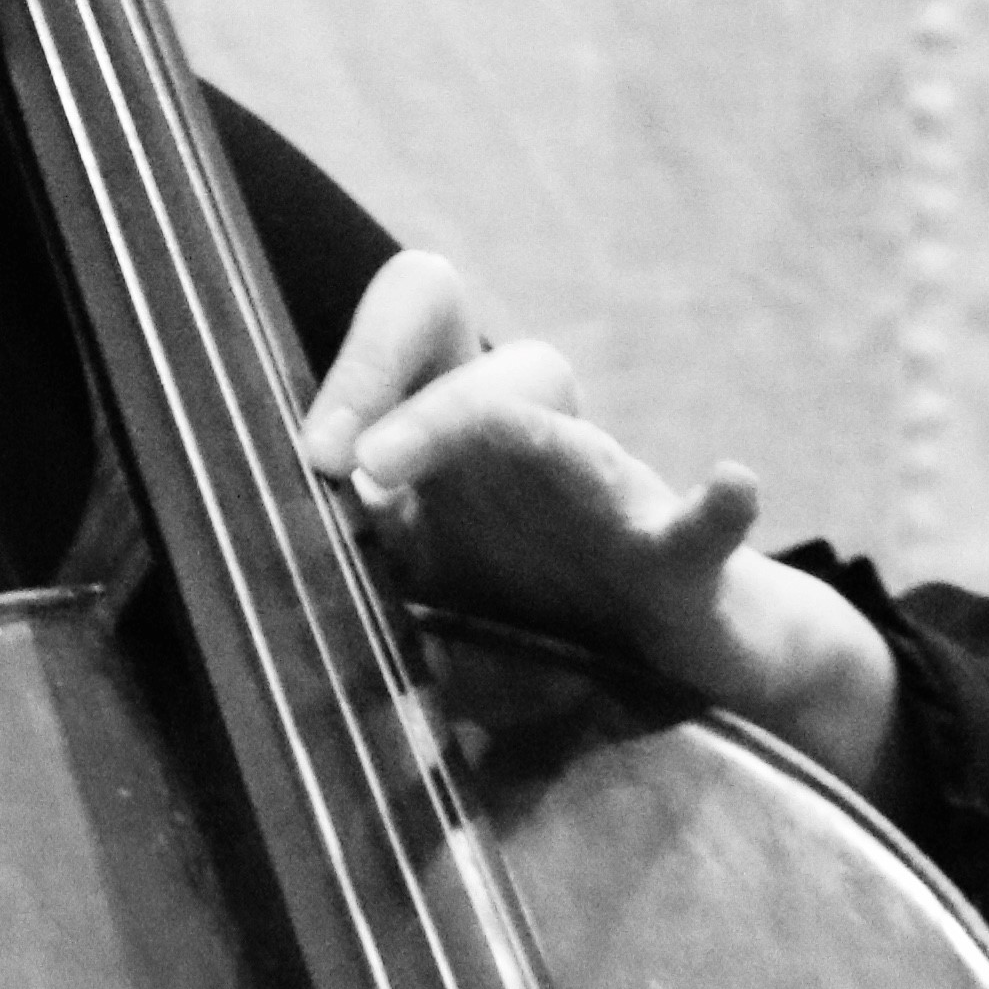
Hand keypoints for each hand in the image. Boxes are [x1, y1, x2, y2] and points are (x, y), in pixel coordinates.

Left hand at [291, 250, 898, 797]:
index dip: (356, 364)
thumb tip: (257, 621)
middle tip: (329, 465)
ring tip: (384, 467)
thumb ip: (358, 597)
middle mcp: (522, 443)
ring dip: (465, 418)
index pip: (413, 325)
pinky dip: (715, 507)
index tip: (309, 457)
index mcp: (454, 449)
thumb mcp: (429, 604)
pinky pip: (698, 524)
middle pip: (461, 343)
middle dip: (380, 375)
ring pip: (545, 400)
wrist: (685, 663)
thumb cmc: (547, 619)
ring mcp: (601, 488)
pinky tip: (731, 481)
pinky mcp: (676, 560)